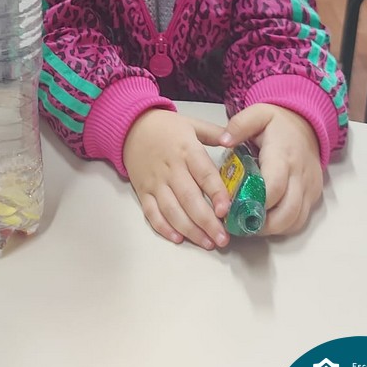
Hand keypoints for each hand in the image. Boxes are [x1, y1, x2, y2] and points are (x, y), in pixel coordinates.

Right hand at [123, 109, 231, 249]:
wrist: (130, 126)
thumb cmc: (164, 127)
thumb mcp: (192, 123)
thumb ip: (214, 133)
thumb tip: (236, 140)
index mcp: (186, 150)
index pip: (204, 173)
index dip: (216, 193)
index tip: (226, 209)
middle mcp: (171, 168)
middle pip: (189, 198)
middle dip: (207, 222)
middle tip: (223, 238)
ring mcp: (155, 182)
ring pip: (172, 210)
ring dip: (190, 230)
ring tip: (207, 242)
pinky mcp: (142, 191)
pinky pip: (151, 213)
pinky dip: (163, 227)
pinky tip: (178, 238)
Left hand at [220, 103, 322, 235]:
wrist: (308, 124)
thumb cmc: (278, 122)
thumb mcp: (257, 114)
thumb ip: (239, 125)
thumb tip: (223, 141)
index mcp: (283, 156)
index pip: (274, 187)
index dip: (255, 203)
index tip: (233, 208)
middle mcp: (299, 175)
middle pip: (285, 212)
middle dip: (261, 224)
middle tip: (238, 223)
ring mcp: (309, 188)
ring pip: (294, 221)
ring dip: (271, 228)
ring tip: (248, 224)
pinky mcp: (313, 195)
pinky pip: (300, 219)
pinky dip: (283, 226)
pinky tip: (265, 221)